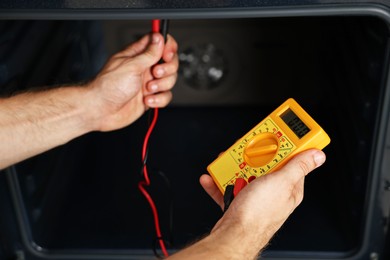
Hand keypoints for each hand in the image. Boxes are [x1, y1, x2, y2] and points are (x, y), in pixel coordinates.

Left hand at [86, 32, 177, 131]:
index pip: (159, 43)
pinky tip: (147, 100)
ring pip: (170, 80)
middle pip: (170, 62)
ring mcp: (148, 83)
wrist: (101, 110)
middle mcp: (144, 68)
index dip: (167, 46)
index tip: (166, 55)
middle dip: (167, 69)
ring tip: (147, 89)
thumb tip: (159, 39)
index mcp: (138, 55)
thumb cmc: (108, 86)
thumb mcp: (131, 66)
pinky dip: (159, 99)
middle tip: (155, 73)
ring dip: (161, 86)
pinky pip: (165, 96)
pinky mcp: (150, 97)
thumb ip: (149, 53)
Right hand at [200, 149, 325, 252]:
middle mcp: (274, 192)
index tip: (275, 134)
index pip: (291, 159)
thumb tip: (318, 155)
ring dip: (233, 169)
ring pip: (245, 173)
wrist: (233, 235)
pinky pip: (229, 186)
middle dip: (252, 157)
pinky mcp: (239, 202)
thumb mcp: (281, 182)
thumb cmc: (258, 214)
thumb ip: (299, 166)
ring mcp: (256, 197)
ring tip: (229, 169)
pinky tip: (213, 179)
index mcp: (290, 187)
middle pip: (265, 163)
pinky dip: (220, 182)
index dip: (284, 145)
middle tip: (245, 153)